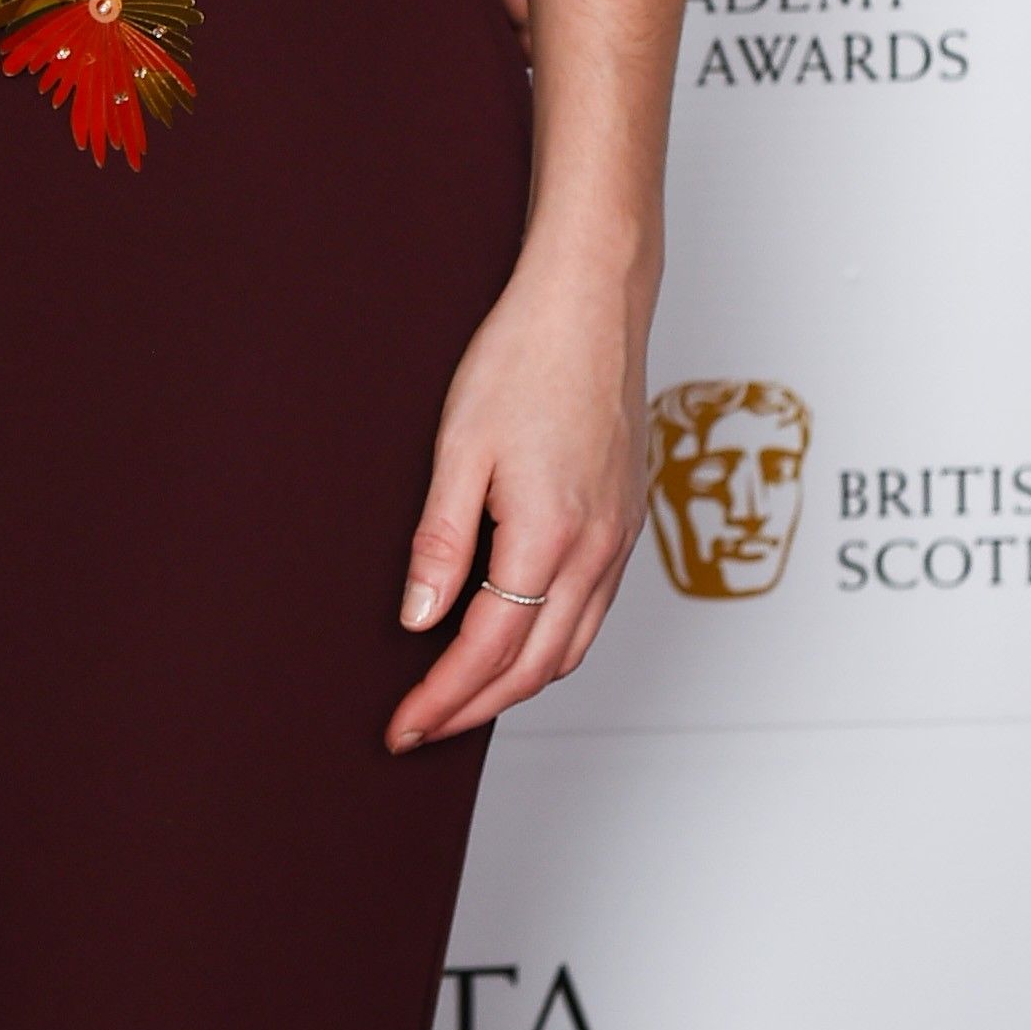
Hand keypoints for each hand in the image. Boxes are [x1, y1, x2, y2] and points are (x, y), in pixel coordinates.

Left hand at [386, 263, 644, 751]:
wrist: (593, 302)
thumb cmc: (525, 356)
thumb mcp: (459, 446)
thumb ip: (441, 542)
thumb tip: (418, 618)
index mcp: (550, 537)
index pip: (489, 650)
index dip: (442, 697)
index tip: (403, 724)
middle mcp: (597, 550)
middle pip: (536, 667)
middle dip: (475, 708)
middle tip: (421, 727)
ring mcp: (621, 539)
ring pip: (572, 647)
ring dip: (517, 686)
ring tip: (461, 699)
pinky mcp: (627, 522)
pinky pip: (593, 612)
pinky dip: (552, 646)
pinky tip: (519, 641)